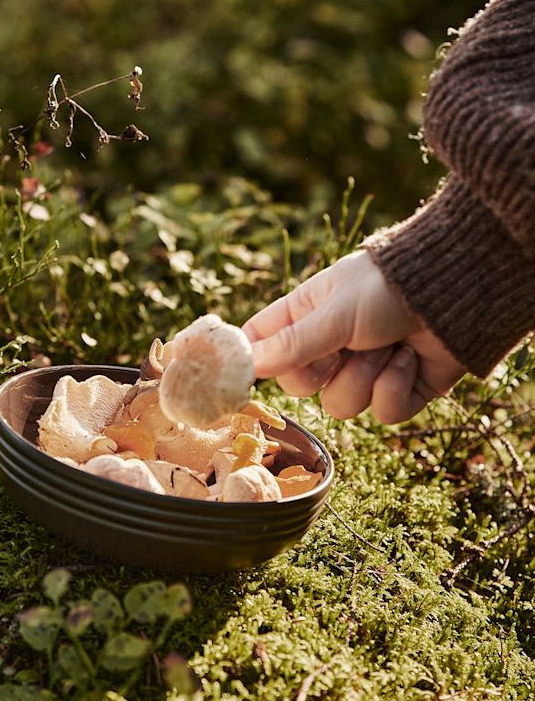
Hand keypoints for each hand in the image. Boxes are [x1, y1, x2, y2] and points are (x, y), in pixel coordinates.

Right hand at [241, 250, 465, 423]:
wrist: (455, 293)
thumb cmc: (387, 288)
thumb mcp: (333, 315)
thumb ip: (291, 344)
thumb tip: (247, 365)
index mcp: (306, 316)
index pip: (261, 345)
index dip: (252, 362)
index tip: (244, 377)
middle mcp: (331, 345)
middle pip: (299, 386)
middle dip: (323, 372)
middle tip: (341, 347)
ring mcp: (365, 370)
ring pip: (340, 405)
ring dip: (366, 376)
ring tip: (388, 345)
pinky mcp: (399, 391)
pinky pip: (382, 413)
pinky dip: (396, 386)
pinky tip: (410, 357)